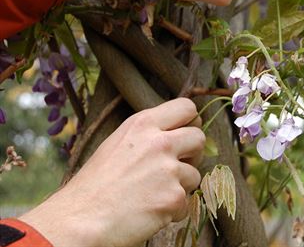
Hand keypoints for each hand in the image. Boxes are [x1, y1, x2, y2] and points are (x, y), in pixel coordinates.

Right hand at [20, 98, 204, 246]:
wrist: (80, 220)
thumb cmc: (95, 184)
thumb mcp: (118, 143)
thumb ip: (148, 134)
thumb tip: (179, 131)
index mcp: (143, 124)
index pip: (186, 108)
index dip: (189, 122)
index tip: (183, 134)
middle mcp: (159, 142)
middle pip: (199, 138)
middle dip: (192, 153)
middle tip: (173, 167)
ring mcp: (168, 170)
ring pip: (194, 174)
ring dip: (180, 186)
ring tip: (152, 193)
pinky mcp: (174, 197)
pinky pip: (186, 203)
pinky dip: (173, 210)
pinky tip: (150, 211)